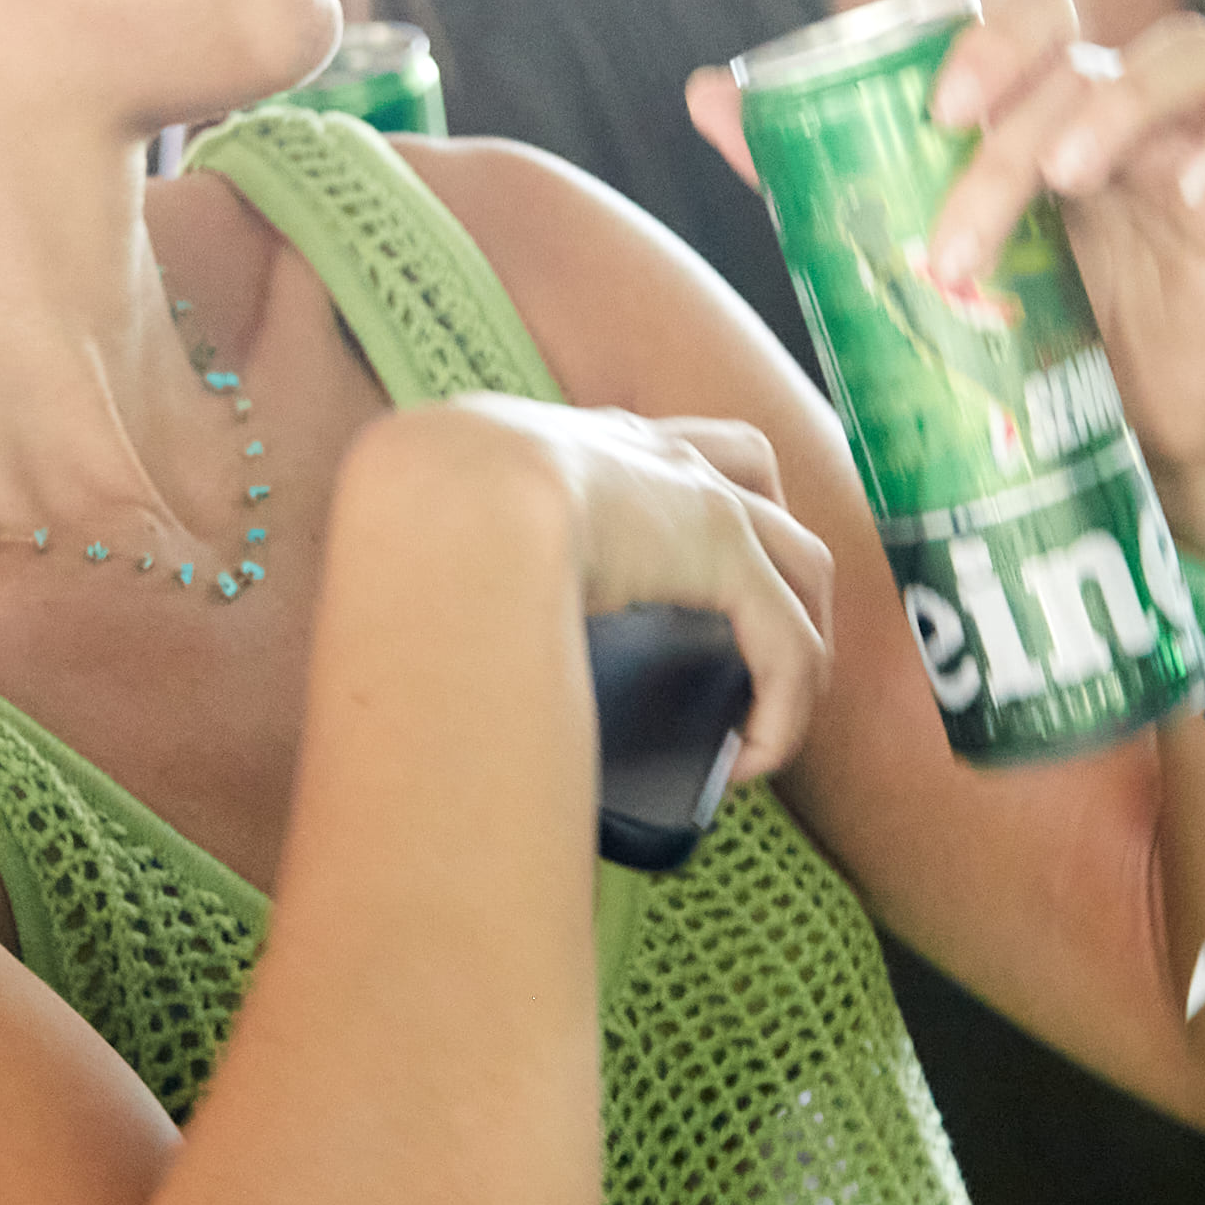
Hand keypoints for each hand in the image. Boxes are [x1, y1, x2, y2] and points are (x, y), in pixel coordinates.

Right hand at [426, 392, 834, 785]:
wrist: (446, 498)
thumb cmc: (413, 520)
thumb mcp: (429, 526)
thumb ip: (439, 564)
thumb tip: (403, 648)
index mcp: (574, 443)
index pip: (651, 454)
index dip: (673, 516)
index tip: (654, 597)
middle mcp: (648, 453)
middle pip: (750, 475)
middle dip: (769, 551)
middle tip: (747, 640)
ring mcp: (699, 495)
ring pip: (800, 559)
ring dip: (800, 634)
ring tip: (769, 709)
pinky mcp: (728, 552)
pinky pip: (791, 643)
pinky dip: (786, 707)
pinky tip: (751, 761)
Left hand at [698, 0, 1204, 561]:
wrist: (1122, 430)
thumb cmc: (1027, 324)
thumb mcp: (922, 252)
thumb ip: (819, 170)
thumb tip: (707, 91)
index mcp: (1041, 98)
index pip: (1027, 14)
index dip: (987, 41)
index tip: (937, 113)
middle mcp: (1119, 99)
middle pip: (1084, 51)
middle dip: (1021, 115)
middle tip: (967, 201)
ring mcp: (1199, 131)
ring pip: (1180, 56)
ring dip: (1117, 106)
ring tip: (1067, 181)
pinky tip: (1195, 188)